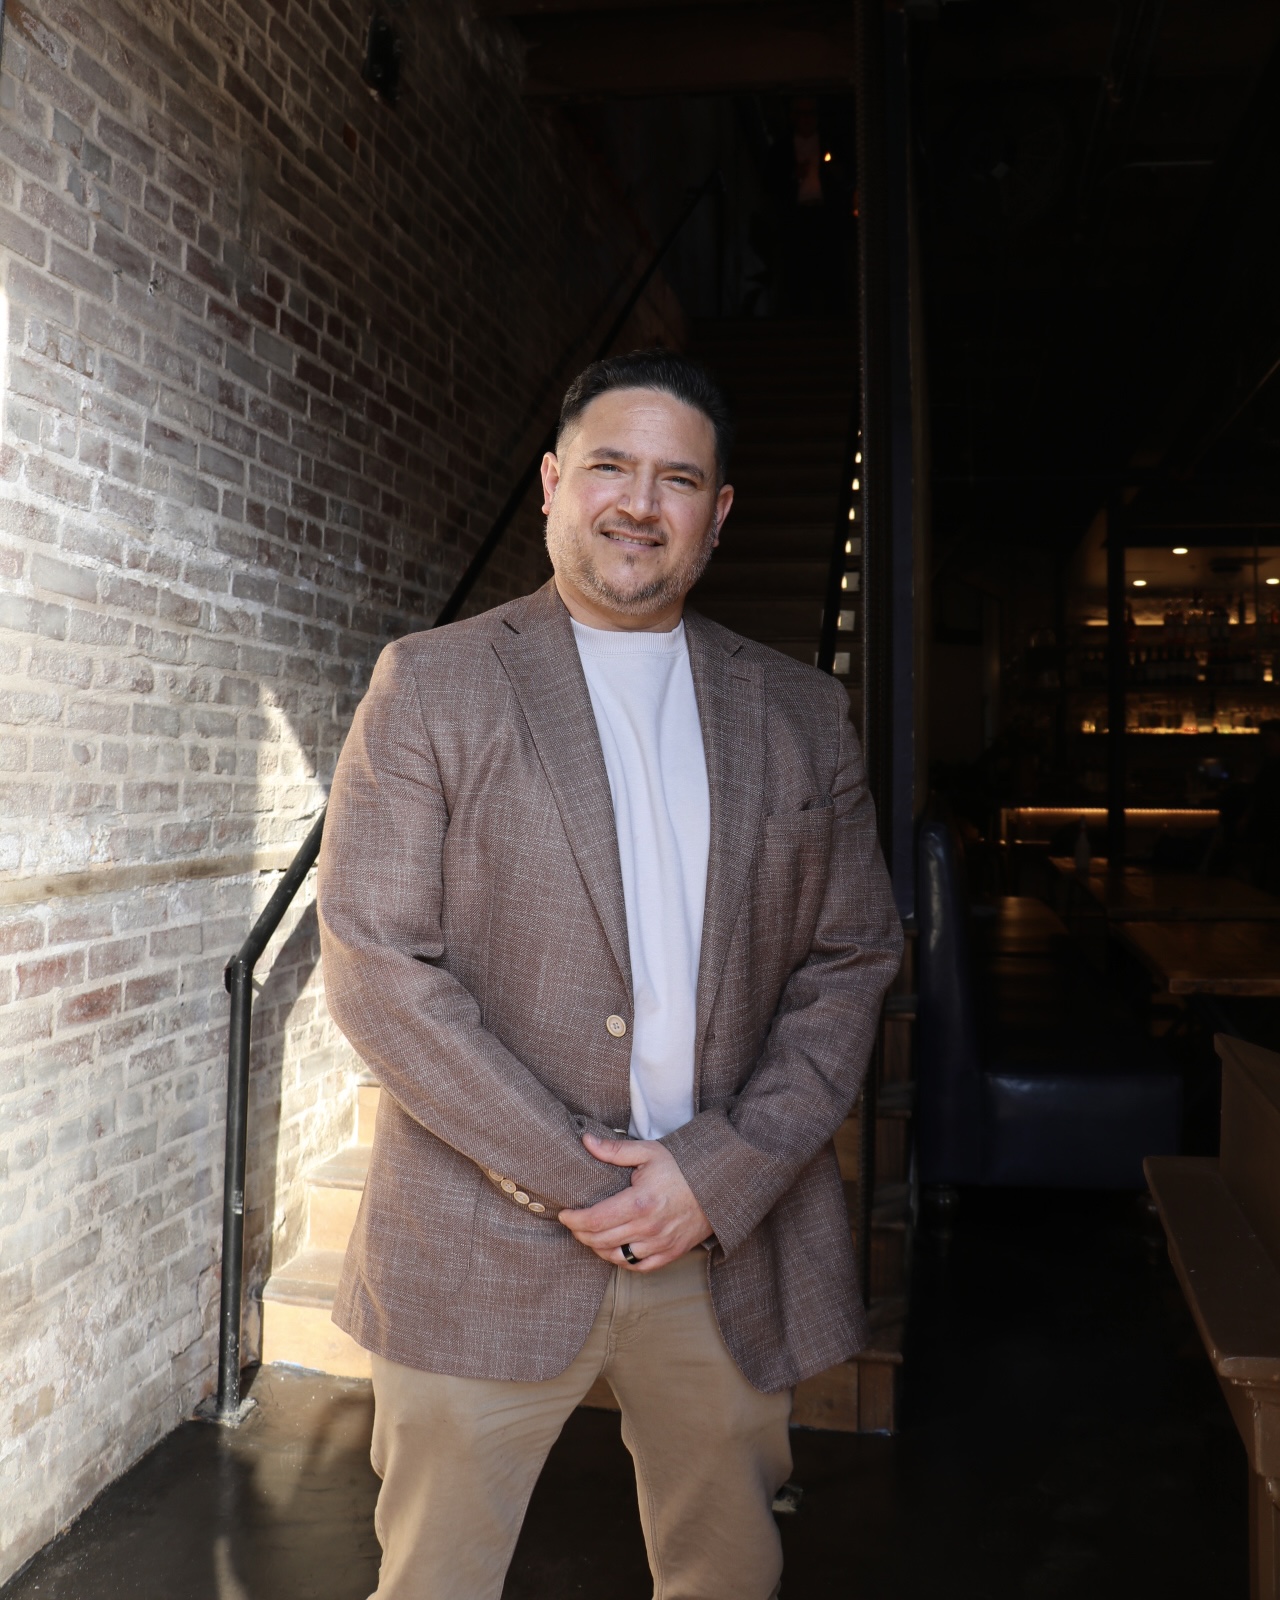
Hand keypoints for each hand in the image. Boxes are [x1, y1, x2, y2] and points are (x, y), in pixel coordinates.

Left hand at [559, 1133, 711, 1270]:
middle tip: (574, 1223)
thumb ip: (614, 1150)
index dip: (573, 1220)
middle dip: (580, 1233)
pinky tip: (614, 1248)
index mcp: (640, 1202)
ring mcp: (660, 1244)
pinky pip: (637, 1266)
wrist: (717, 1185)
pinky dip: (621, 1260)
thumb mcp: (648, 1152)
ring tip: (591, 1235)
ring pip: (616, 1256)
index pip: (595, 1220)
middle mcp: (648, 1228)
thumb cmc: (681, 1167)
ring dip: (597, 1248)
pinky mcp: (669, 1254)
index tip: (564, 1214)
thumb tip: (585, 1141)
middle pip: (600, 1240)